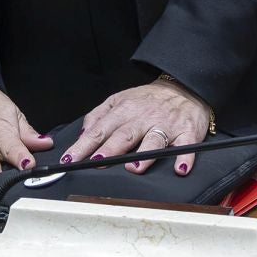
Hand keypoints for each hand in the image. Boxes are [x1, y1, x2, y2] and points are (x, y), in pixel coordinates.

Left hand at [70, 78, 211, 176]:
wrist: (183, 87)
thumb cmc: (148, 99)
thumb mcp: (119, 100)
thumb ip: (98, 116)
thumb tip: (82, 136)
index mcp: (124, 110)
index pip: (99, 130)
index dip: (84, 145)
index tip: (70, 158)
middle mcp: (143, 118)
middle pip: (124, 135)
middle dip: (110, 149)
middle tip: (97, 162)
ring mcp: (165, 125)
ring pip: (153, 140)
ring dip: (144, 155)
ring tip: (134, 168)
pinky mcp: (187, 132)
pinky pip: (186, 145)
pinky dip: (184, 157)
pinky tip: (180, 168)